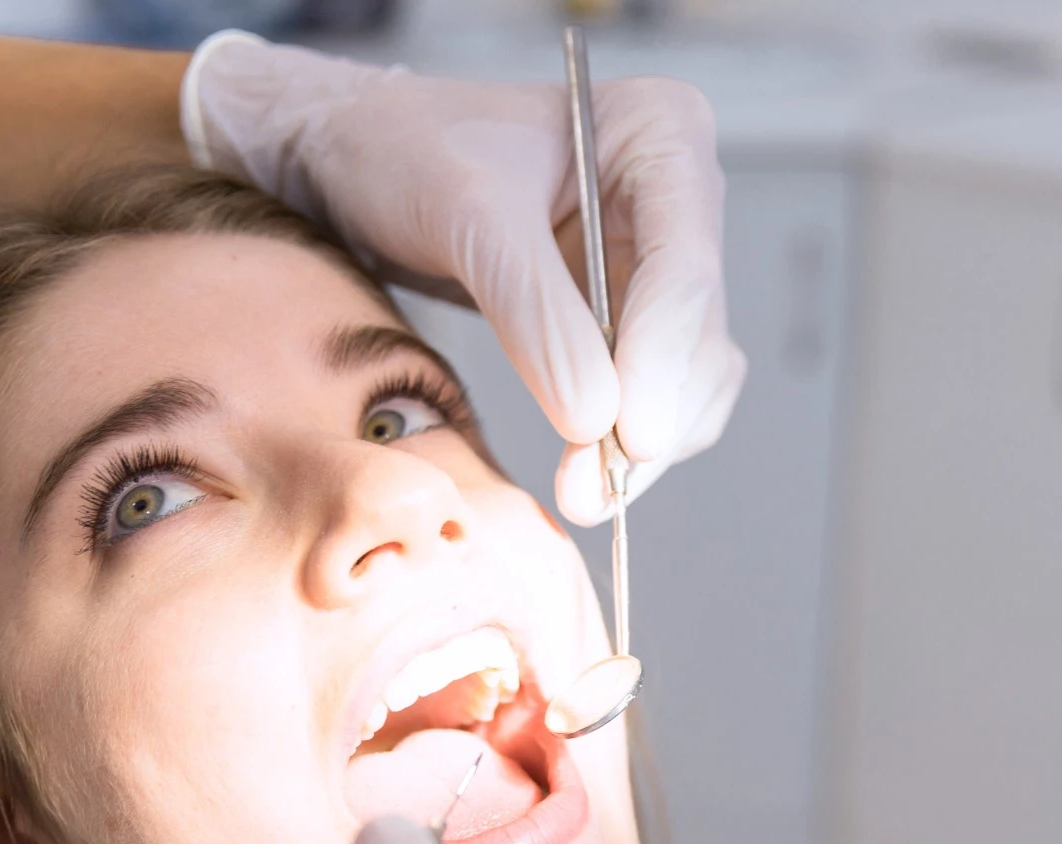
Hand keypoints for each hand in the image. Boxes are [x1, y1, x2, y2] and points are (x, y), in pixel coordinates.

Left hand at [182, 31, 746, 525]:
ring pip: (690, 376)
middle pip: (699, 332)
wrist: (362, 158)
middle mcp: (679, 197)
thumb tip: (597, 420)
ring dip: (643, 443)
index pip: (684, 268)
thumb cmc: (407, 151)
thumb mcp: (468, 219)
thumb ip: (536, 313)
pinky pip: (654, 391)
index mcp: (662, 134)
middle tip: (591, 490)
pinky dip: (624, 437)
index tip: (633, 438)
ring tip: (579, 490)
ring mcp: (659, 260)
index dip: (663, 360)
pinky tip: (581, 464)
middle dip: (652, 417)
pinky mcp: (631, 311)